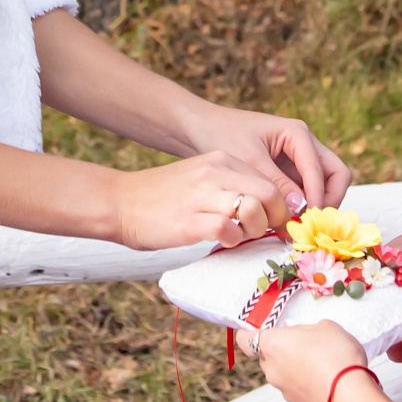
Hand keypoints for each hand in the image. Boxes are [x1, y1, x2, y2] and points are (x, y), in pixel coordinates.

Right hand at [107, 151, 290, 251]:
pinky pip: (228, 229)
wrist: (120, 201)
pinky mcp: (188, 221)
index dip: (281, 206)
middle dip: (276, 219)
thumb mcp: (201, 179)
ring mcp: (200, 196)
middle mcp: (214, 173)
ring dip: (256, 229)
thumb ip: (232, 186)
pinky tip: (224, 241)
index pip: (270, 180)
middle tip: (267, 233)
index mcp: (220, 160)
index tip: (278, 222)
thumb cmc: (163, 197)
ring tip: (243, 235)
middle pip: (269, 194)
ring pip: (253, 209)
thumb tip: (268, 209)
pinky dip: (234, 240)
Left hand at [177, 102, 352, 213]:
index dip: (319, 198)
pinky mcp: (287, 171)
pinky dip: (302, 206)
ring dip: (317, 205)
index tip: (308, 222)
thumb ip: (276, 184)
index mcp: (297, 134)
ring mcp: (297, 158)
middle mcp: (303, 144)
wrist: (198, 128)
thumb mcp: (248, 161)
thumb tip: (301, 208)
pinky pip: (305, 190)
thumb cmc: (221, 135)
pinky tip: (286, 222)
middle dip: (329, 201)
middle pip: (336, 175)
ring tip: (298, 226)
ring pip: (325, 184)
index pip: (324, 171)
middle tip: (312, 224)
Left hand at [255, 320, 368, 401]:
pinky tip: (326, 378)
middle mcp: (271, 368)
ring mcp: (282, 389)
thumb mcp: (326, 327)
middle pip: (266, 355)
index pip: (244, 339)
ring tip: (322, 362)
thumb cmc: (337, 356)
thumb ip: (307, 329)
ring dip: (295, 366)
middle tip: (305, 343)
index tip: (262, 329)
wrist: (350, 397)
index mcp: (272, 344)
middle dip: (282, 348)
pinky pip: (296, 387)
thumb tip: (303, 337)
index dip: (249, 332)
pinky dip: (306, 382)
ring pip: (282, 372)